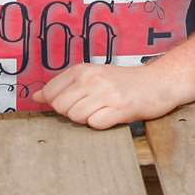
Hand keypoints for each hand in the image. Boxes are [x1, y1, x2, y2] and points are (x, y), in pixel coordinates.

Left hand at [38, 61, 187, 129]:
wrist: (158, 83)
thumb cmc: (124, 82)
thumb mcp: (93, 76)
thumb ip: (64, 85)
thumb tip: (35, 97)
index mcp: (83, 70)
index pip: (51, 92)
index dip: (57, 103)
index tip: (72, 102)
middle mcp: (92, 79)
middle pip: (61, 107)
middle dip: (72, 113)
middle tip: (92, 107)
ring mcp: (106, 93)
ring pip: (77, 117)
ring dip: (88, 119)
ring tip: (103, 110)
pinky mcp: (120, 108)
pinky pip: (96, 124)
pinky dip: (102, 124)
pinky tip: (112, 115)